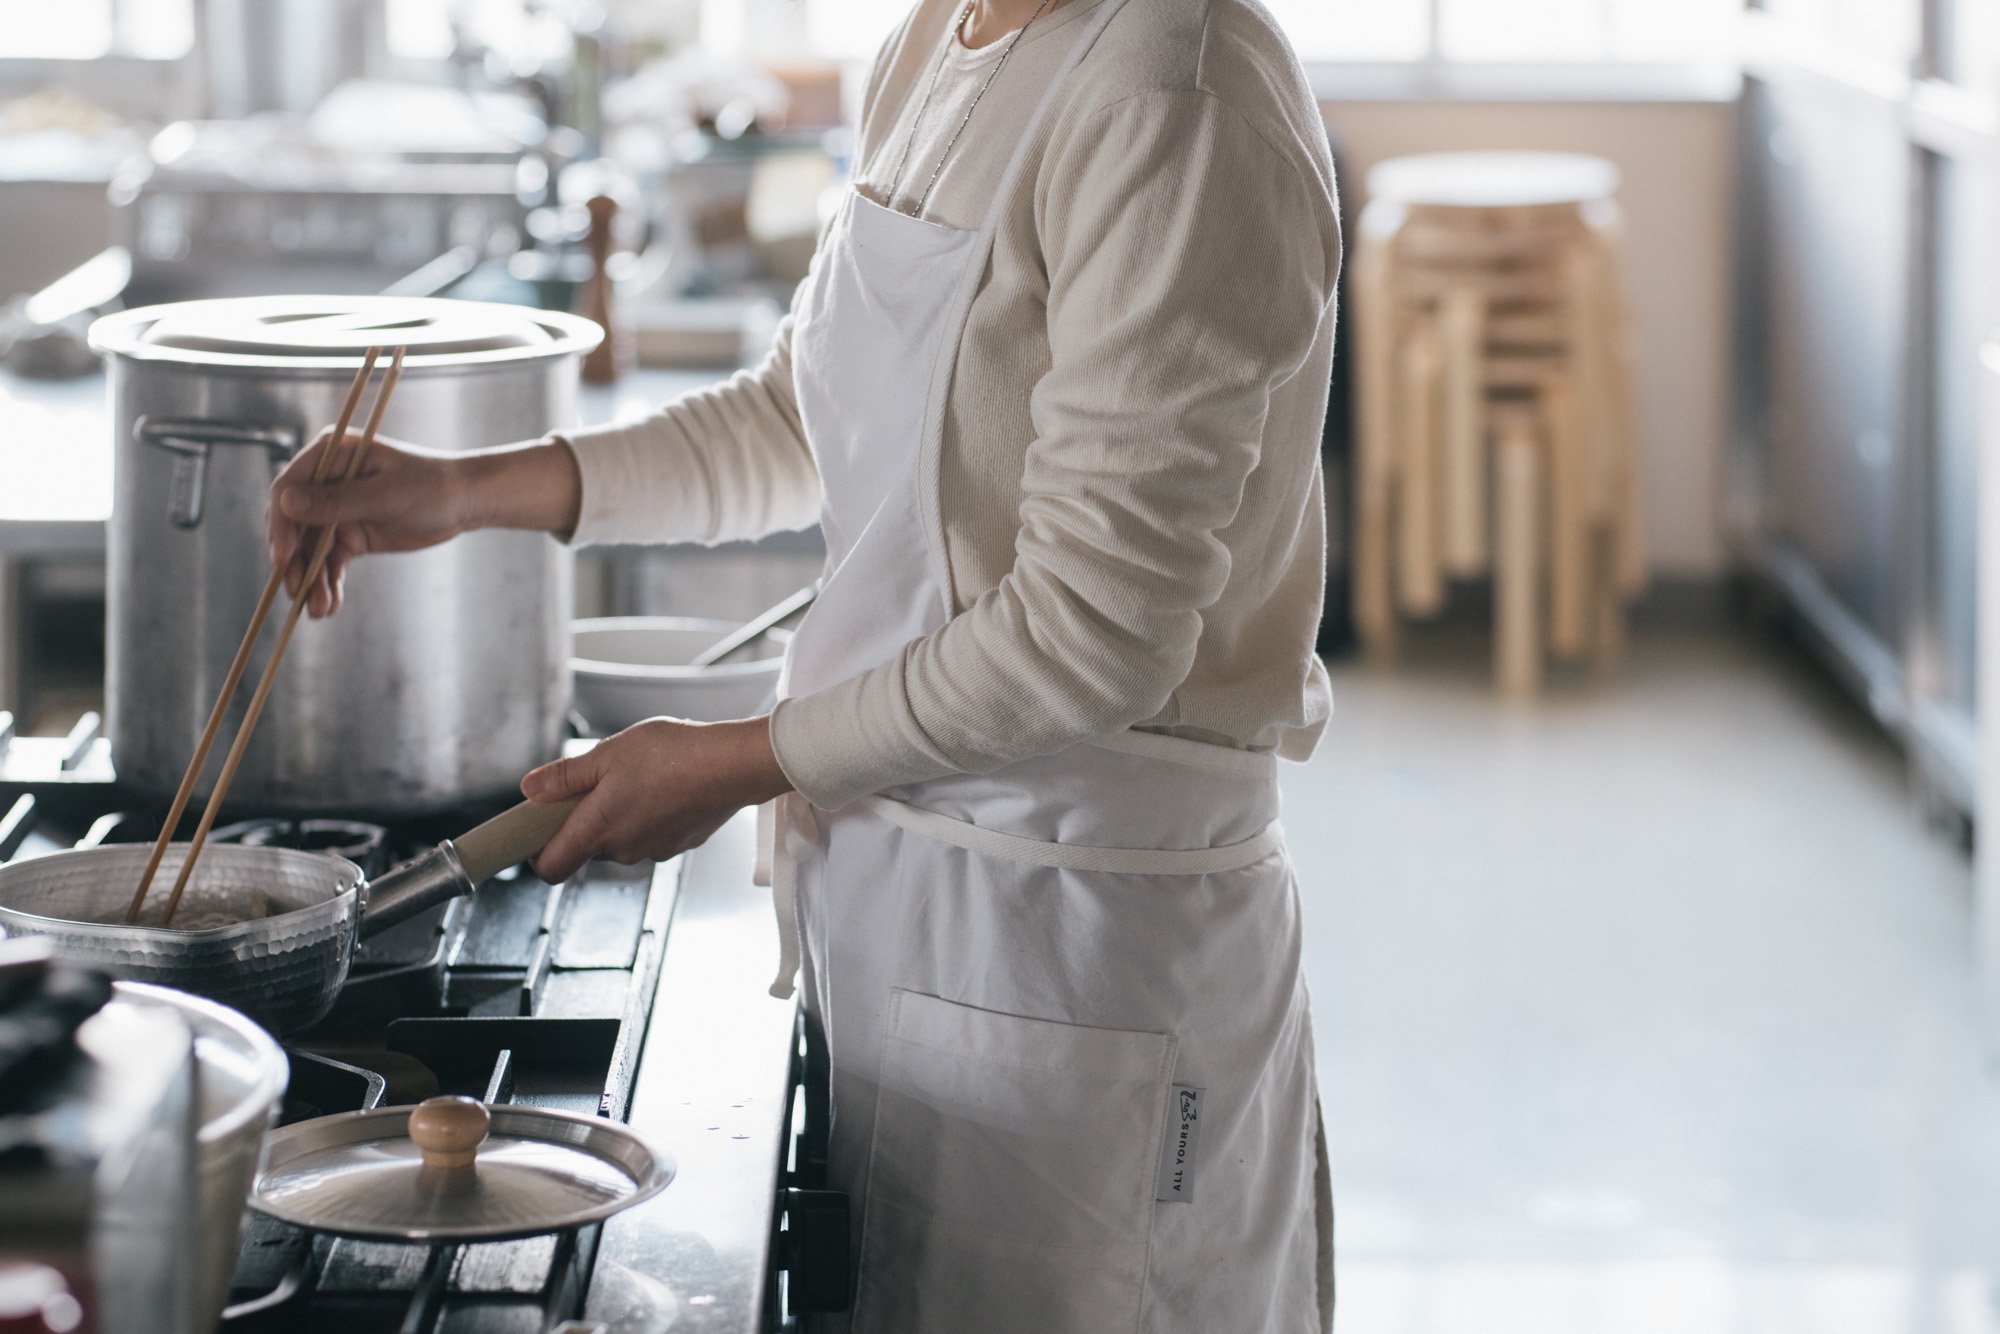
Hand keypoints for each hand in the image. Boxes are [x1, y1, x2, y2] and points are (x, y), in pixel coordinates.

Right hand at [266, 431, 477, 617]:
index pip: (288, 489)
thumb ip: (338, 501)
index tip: (284, 556)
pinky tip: (329, 606)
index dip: (281, 524)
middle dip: (293, 560)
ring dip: (311, 579)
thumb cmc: (432, 487)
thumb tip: (286, 503)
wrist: (466, 503)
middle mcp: (327, 481)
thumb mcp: (386, 495)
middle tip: (295, 591)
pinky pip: (331, 561)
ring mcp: (337, 509)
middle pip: (294, 524)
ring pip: (311, 549)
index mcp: (331, 456)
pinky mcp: (351, 534)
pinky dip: (328, 582)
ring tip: (318, 609)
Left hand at [522, 716, 793, 882]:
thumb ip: (565, 777)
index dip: (536, 853)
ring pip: (621, 838)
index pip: (550, 868)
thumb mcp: (607, 754)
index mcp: (597, 829)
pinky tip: (666, 785)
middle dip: (584, 819)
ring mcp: (654, 851)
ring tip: (639, 775)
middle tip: (597, 780)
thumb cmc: (673, 756)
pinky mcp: (680, 844)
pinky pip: (652, 834)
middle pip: (587, 848)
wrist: (732, 765)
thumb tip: (529, 789)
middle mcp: (623, 850)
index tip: (537, 829)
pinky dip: (650, 815)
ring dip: (620, 814)